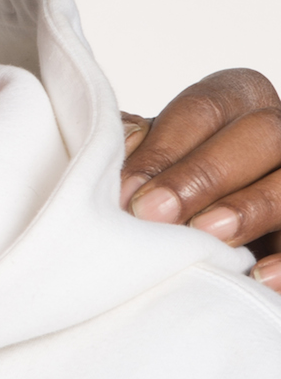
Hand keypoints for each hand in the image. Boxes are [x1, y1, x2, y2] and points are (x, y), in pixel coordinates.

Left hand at [121, 68, 280, 287]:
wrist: (195, 226)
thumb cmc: (166, 191)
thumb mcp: (150, 162)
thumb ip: (135, 150)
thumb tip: (113, 152)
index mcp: (234, 101)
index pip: (204, 109)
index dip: (164, 149)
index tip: (126, 192)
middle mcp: (274, 129)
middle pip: (260, 133)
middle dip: (204, 174)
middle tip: (154, 213)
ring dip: (250, 207)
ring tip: (207, 234)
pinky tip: (259, 277)